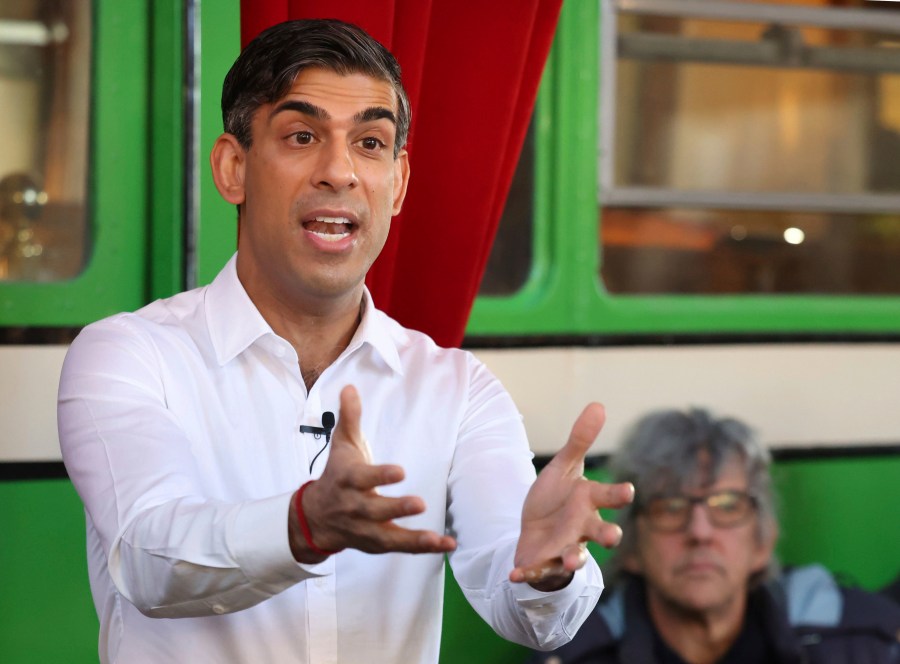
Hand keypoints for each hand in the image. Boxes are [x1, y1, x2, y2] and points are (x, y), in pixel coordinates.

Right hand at [288, 385, 456, 562]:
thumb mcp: (341, 445)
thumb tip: (350, 387)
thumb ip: (349, 418)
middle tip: (419, 503)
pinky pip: (400, 548)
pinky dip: (422, 548)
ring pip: (388, 536)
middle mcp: (355, 507)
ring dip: (414, 539)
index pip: (362, 478)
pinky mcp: (376, 544)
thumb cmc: (336, 475)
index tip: (400, 471)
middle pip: (375, 510)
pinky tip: (447, 544)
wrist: (314, 517)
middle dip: (396, 508)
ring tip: (439, 539)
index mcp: (348, 480)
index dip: (380, 475)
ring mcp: (365, 529)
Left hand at [509, 403, 633, 589]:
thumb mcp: (564, 467)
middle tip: (613, 536)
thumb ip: (579, 440)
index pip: (608, 496)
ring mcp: (565, 548)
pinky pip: (538, 571)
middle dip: (609, 535)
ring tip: (572, 561)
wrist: (536, 530)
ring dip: (574, 559)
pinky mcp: (545, 564)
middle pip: (601, 532)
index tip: (627, 490)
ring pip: (575, 556)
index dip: (618, 494)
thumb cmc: (557, 498)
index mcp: (589, 501)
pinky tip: (514, 575)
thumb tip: (598, 404)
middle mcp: (583, 527)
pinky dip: (528, 575)